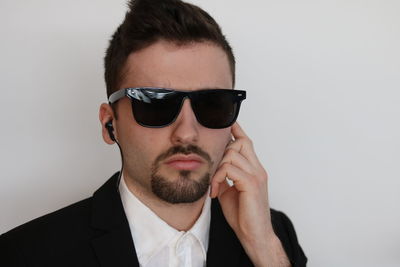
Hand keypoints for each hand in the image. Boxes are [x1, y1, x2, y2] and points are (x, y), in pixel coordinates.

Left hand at [210, 122, 289, 266]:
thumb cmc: (243, 215)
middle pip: (241, 142)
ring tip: (213, 185)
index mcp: (254, 169)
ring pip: (233, 153)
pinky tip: (214, 191)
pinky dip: (218, 177)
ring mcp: (256, 175)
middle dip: (222, 150)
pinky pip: (230, 169)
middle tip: (213, 169)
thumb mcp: (229, 191)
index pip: (246, 142)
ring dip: (217, 167)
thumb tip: (213, 167)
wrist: (254, 236)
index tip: (225, 123)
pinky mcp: (251, 184)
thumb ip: (225, 176)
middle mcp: (258, 169)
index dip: (236, 130)